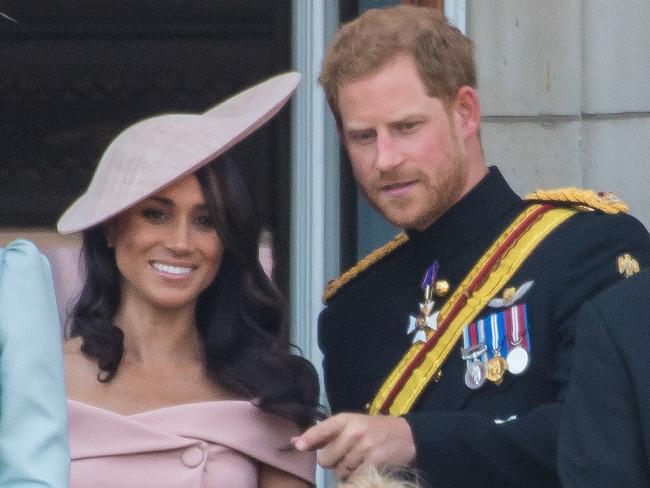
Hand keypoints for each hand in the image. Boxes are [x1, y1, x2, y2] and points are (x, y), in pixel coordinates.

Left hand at [291, 413, 415, 479]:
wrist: (407, 436)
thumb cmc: (373, 430)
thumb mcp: (350, 425)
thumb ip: (323, 434)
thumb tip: (296, 443)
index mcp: (346, 419)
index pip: (323, 429)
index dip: (309, 439)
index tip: (299, 446)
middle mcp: (354, 432)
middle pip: (326, 459)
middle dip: (331, 462)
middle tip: (345, 455)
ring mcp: (364, 448)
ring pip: (339, 471)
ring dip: (344, 471)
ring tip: (358, 461)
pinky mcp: (374, 463)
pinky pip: (353, 478)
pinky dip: (355, 477)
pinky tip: (364, 468)